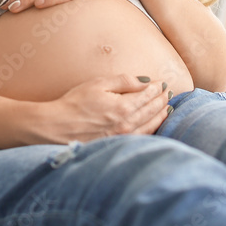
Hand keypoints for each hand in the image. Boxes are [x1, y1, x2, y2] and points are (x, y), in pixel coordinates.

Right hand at [43, 74, 170, 142]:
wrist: (57, 127)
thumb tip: (145, 81)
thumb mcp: (98, 84)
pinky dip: (153, 128)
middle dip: (162, 99)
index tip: (162, 83)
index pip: (148, 95)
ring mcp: (123, 137)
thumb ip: (123, 81)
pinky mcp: (118, 144)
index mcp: (124, 107)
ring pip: (150, 124)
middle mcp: (127, 124)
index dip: (156, 88)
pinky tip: (155, 124)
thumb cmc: (75, 103)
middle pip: (152, 110)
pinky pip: (142, 136)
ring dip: (161, 114)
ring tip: (167, 107)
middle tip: (168, 93)